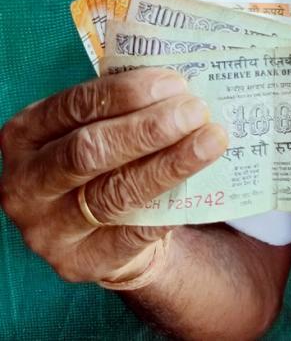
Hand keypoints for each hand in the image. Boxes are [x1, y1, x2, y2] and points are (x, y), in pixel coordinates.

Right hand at [0, 69, 226, 285]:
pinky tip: (200, 181)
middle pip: (88, 151)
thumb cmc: (108, 159)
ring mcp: (47, 229)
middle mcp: (25, 183)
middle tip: (197, 111)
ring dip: (169, 164)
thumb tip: (183, 81)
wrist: (107, 232)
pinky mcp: (80, 262)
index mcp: (27, 134)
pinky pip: (133, 232)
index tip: (174, 83)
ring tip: (212, 140)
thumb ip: (130, 103)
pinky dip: (170, 205)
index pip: (74, 106)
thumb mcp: (103, 124)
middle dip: (148, 129)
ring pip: (114, 194)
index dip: (126, 92)